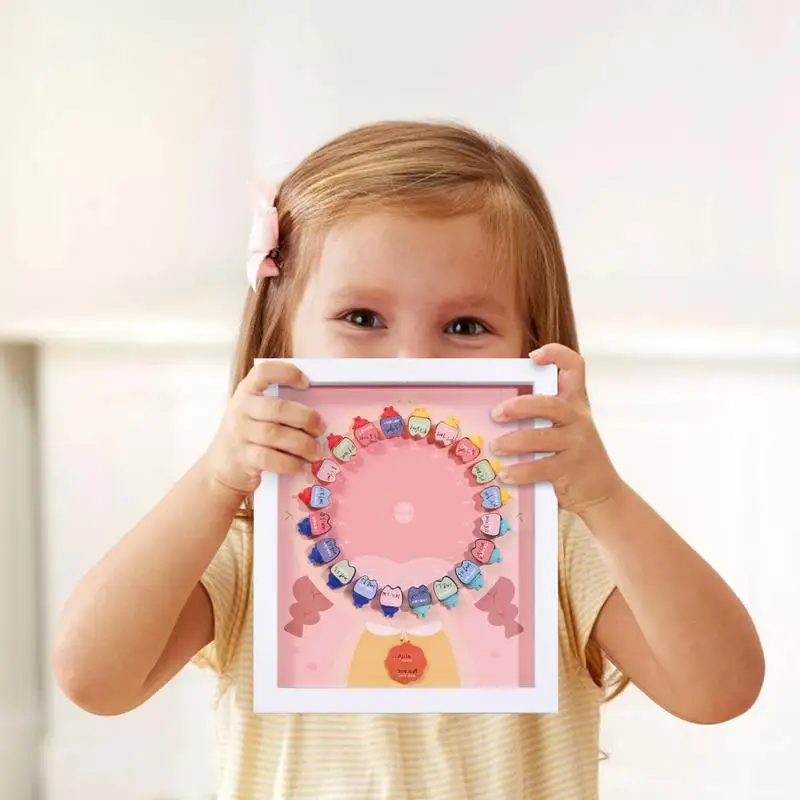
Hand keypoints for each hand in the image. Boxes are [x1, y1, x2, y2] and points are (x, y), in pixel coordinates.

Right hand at [201, 361, 325, 496]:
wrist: (221, 468)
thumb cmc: (248, 435)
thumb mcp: (255, 413)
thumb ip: (278, 407)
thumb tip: (318, 415)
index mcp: (246, 391)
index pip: (263, 372)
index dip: (287, 373)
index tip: (306, 383)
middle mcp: (240, 409)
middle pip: (277, 408)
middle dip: (305, 418)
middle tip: (320, 429)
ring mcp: (239, 433)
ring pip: (276, 435)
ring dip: (303, 445)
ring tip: (317, 452)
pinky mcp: (243, 458)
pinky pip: (271, 459)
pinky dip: (292, 464)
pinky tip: (303, 467)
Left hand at [490, 344, 622, 514]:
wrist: (603, 492)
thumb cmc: (574, 456)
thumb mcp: (566, 429)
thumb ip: (543, 416)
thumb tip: (498, 411)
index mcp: (576, 404)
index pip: (575, 367)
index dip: (556, 355)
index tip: (534, 356)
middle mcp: (579, 419)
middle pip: (549, 403)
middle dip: (519, 406)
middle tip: (496, 414)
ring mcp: (577, 444)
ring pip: (541, 437)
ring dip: (512, 442)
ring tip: (494, 447)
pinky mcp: (571, 469)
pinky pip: (541, 467)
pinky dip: (519, 471)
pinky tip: (505, 473)